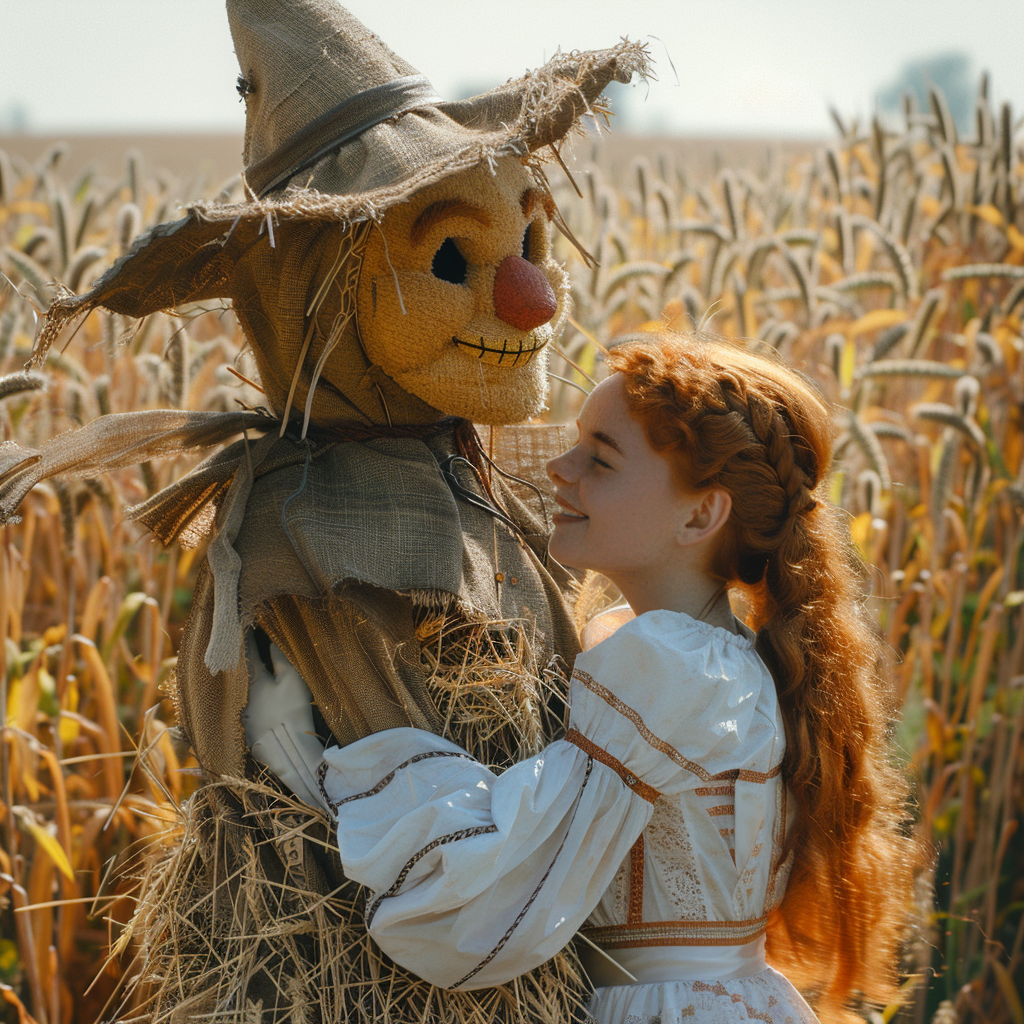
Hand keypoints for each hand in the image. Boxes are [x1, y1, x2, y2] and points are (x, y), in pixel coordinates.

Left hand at [243, 633, 327, 809]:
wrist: (286, 750)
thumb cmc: (291, 710)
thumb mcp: (291, 680)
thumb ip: (280, 659)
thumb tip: (271, 643)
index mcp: (252, 678)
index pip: (246, 652)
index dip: (247, 637)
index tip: (246, 623)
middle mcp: (240, 693)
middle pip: (237, 669)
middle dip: (239, 655)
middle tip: (240, 639)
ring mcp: (239, 711)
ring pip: (237, 687)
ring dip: (239, 675)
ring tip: (242, 663)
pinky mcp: (242, 727)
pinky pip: (239, 703)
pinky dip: (242, 694)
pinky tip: (248, 693)